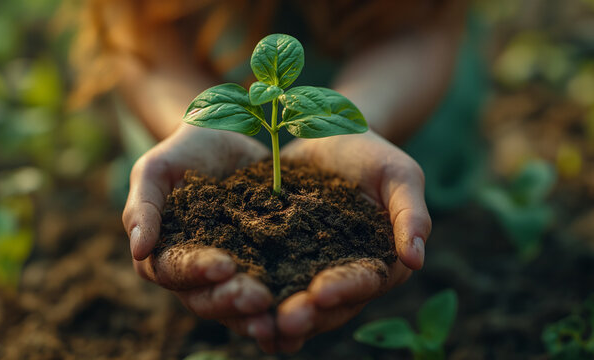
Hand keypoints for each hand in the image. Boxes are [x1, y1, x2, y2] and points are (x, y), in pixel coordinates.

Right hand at [122, 124, 276, 342]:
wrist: (226, 134)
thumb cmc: (183, 153)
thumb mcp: (155, 170)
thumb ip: (142, 207)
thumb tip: (138, 250)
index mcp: (165, 254)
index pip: (175, 271)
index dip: (197, 271)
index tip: (224, 265)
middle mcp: (197, 272)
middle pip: (208, 298)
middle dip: (232, 300)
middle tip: (259, 299)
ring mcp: (234, 268)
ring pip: (239, 301)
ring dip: (256, 312)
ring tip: (278, 310)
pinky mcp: (264, 261)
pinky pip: (273, 284)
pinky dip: (284, 298)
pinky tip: (305, 303)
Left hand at [270, 131, 430, 351]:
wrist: (327, 133)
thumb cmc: (372, 154)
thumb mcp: (398, 175)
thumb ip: (411, 215)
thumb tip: (417, 261)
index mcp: (378, 261)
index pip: (364, 282)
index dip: (345, 290)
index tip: (321, 292)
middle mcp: (342, 273)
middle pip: (328, 305)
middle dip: (307, 314)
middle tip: (284, 322)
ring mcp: (307, 267)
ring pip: (294, 300)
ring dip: (276, 316)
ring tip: (256, 325)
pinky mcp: (277, 255)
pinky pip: (265, 278)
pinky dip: (253, 294)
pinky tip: (231, 305)